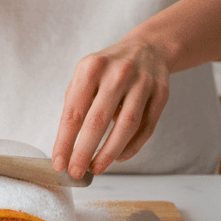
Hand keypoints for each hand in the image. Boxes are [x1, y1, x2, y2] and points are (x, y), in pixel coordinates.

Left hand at [52, 40, 169, 177]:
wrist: (147, 48)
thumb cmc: (106, 70)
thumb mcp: (83, 76)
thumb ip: (75, 105)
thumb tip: (65, 147)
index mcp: (91, 68)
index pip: (73, 112)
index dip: (64, 141)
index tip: (58, 163)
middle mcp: (117, 73)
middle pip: (98, 121)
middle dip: (84, 151)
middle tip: (76, 172)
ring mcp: (142, 82)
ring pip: (126, 126)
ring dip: (109, 152)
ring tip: (96, 168)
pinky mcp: (161, 94)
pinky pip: (147, 127)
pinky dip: (132, 146)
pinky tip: (119, 157)